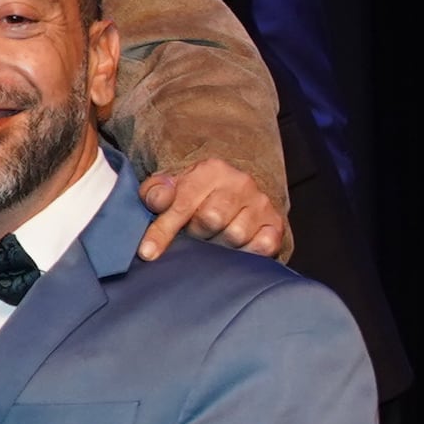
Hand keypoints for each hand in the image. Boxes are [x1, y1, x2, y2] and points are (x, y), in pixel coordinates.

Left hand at [134, 157, 291, 263]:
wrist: (234, 193)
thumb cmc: (195, 195)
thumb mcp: (170, 188)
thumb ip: (155, 192)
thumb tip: (158, 200)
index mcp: (211, 170)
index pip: (183, 204)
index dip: (162, 230)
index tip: (147, 253)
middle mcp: (240, 183)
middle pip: (211, 220)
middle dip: (195, 233)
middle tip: (194, 232)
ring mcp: (261, 203)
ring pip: (234, 236)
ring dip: (219, 244)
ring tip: (214, 238)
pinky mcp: (275, 224)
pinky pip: (262, 246)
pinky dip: (247, 251)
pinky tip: (236, 248)